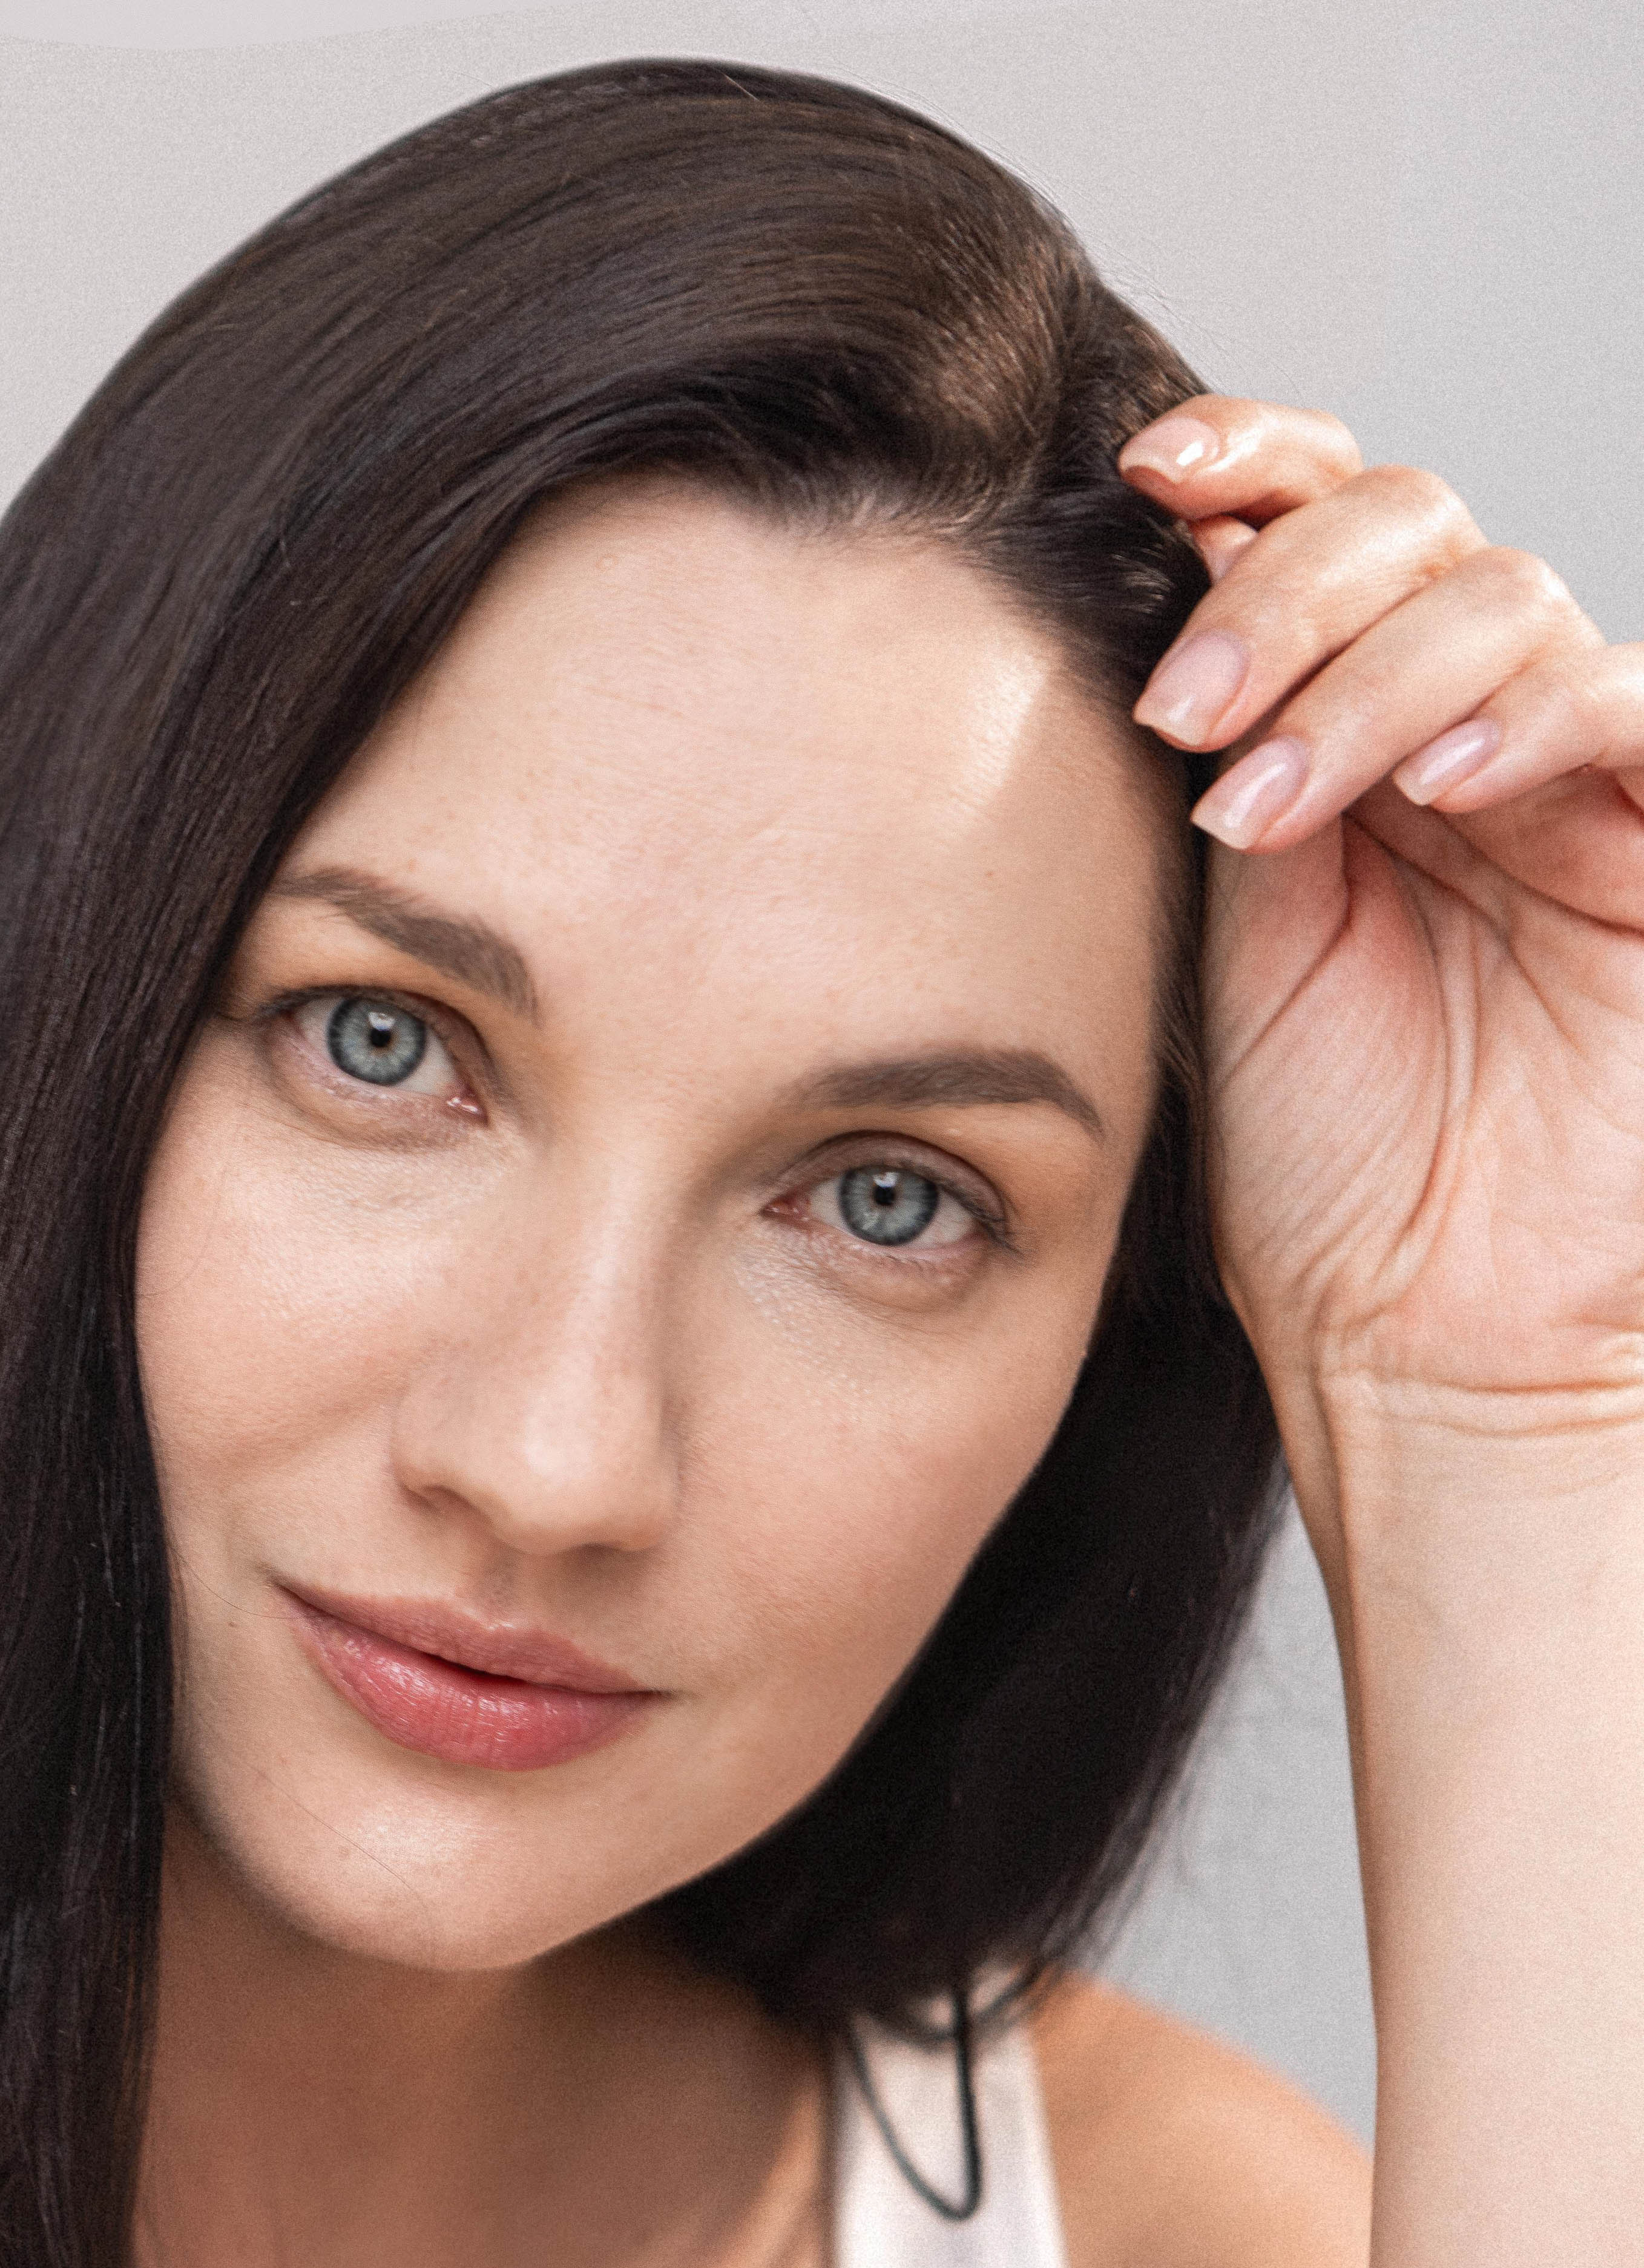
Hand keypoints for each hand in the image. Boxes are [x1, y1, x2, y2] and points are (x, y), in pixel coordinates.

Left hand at [1116, 397, 1643, 1485]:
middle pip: (1413, 525)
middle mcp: (1470, 733)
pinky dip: (1525, 715)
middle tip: (1182, 712)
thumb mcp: (1228, 929)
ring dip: (1364, 675)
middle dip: (1282, 589)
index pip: (1326, 521)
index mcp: (1353, 735)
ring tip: (1266, 803)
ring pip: (1504, 600)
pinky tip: (1434, 784)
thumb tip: (1171, 579)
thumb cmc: (1319, 1171)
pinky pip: (1631, 706)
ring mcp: (1577, 783)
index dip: (1250, 460)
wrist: (1412, 1336)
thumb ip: (1227, 754)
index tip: (1144, 474)